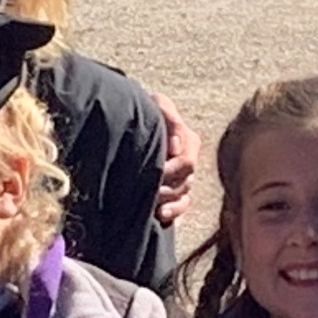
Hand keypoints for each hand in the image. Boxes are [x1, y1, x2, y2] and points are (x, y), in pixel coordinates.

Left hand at [151, 91, 198, 225]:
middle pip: (186, 181)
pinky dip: (173, 211)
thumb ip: (168, 114)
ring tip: (149, 200)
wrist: (129, 121)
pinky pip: (183, 206)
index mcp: (188, 140)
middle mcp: (188, 159)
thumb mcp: (156, 103)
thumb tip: (175, 146)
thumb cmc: (143, 109)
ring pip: (183, 194)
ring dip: (166, 198)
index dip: (171, 168)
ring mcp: (183, 177)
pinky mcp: (176, 192)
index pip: (187, 161)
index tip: (155, 168)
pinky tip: (159, 214)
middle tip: (147, 187)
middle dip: (166, 185)